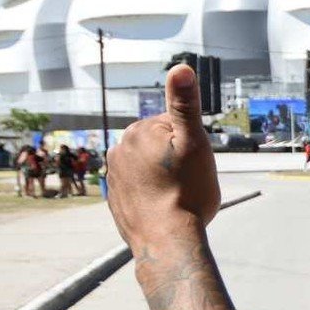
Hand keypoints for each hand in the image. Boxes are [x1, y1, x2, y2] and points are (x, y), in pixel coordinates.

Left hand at [106, 65, 219, 249]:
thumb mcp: (195, 144)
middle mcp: (119, 148)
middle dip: (177, 158)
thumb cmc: (186, 193)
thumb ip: (186, 104)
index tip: (195, 164)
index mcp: (139, 130)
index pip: (176, 125)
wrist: (166, 241)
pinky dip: (152, 192)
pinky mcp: (114, 197)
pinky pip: (139, 186)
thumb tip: (181, 67)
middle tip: (190, 181)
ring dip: (165, 175)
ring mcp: (114, 174)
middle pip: (161, 145)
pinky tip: (164, 206)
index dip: (193, 144)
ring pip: (150, 165)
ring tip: (178, 195)